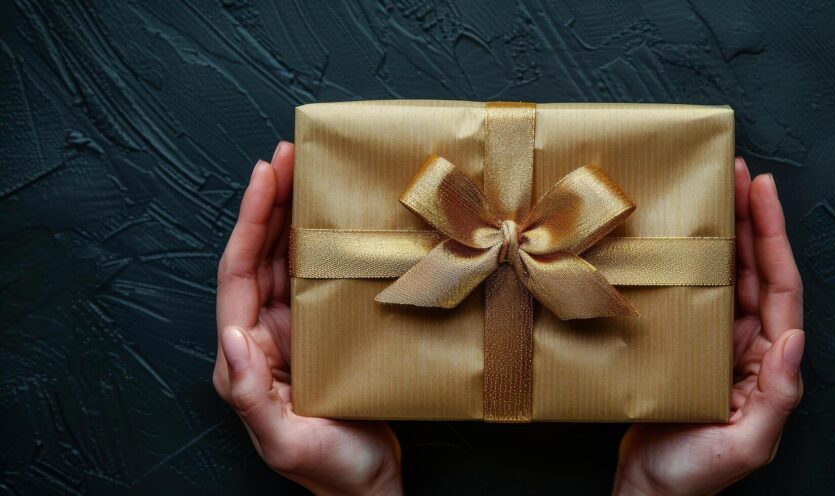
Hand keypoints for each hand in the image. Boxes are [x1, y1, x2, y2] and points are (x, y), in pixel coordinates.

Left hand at [213, 141, 402, 494]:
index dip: (249, 223)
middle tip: (288, 156)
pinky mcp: (319, 335)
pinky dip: (317, 245)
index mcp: (244, 358)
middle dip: (269, 204)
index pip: (239, 276)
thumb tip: (230, 337)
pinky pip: (312, 279)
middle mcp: (261, 338)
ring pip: (285, 261)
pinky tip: (330, 221)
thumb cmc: (331, 469)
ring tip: (304, 172)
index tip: (264, 177)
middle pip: (260, 257)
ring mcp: (291, 334)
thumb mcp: (285, 439)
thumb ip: (250, 394)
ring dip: (291, 217)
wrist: (368, 487)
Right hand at [613, 158, 804, 495]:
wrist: (648, 491)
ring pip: (727, 277)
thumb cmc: (694, 475)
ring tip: (714, 193)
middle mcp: (748, 347)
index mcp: (769, 363)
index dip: (773, 237)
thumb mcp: (745, 444)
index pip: (780, 288)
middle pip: (755, 271)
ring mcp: (718, 345)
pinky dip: (693, 265)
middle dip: (750, 220)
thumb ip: (778, 395)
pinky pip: (697, 296)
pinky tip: (681, 242)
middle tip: (735, 173)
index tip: (762, 190)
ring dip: (725, 236)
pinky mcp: (687, 348)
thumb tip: (796, 339)